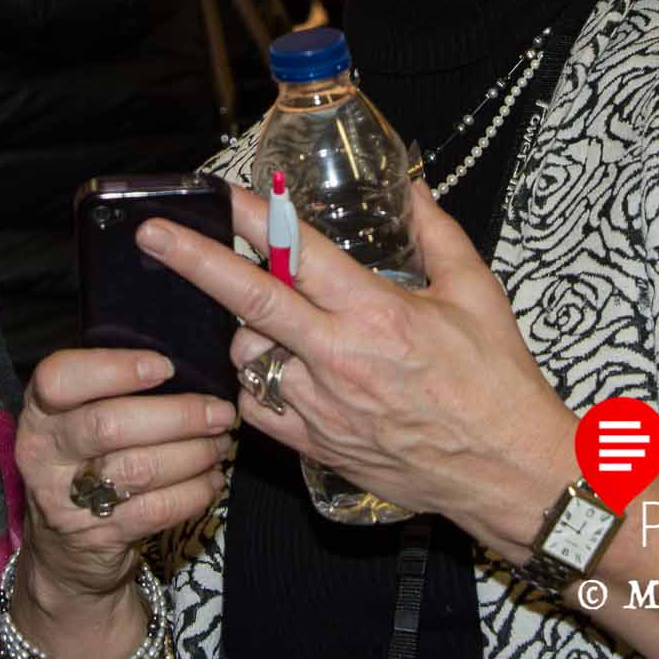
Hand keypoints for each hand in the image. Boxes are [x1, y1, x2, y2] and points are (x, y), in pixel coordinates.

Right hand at [14, 348, 232, 613]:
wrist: (62, 546)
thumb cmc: (83, 458)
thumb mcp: (75, 418)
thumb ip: (109, 388)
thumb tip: (189, 364)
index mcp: (39, 411)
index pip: (58, 379)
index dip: (114, 369)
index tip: (165, 367)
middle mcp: (44, 453)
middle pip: (109, 426)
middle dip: (177, 416)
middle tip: (219, 411)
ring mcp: (68, 500)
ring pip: (140, 469)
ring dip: (194, 454)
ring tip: (221, 442)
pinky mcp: (99, 535)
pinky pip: (157, 510)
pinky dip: (194, 492)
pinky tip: (212, 478)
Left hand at [134, 180, 578, 550]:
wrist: (505, 471)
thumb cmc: (495, 383)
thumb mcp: (476, 293)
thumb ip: (436, 234)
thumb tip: (412, 187)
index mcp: (377, 314)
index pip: (298, 256)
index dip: (256, 219)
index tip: (221, 193)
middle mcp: (340, 360)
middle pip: (250, 304)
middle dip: (195, 263)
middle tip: (153, 236)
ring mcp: (322, 407)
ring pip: (248, 356)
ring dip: (246, 331)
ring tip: (274, 320)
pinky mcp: (315, 445)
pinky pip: (258, 406)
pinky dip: (257, 381)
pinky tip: (278, 367)